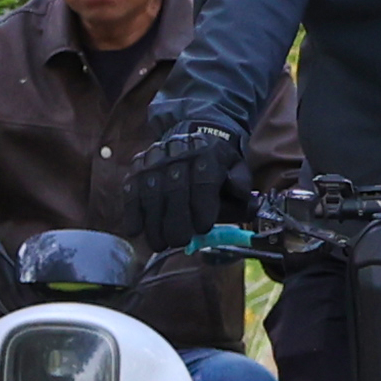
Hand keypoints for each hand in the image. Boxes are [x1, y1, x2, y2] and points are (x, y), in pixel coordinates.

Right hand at [129, 117, 249, 260]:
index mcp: (208, 152)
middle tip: (179, 242)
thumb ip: (241, 190)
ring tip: (160, 244)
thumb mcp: (236, 171)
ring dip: (154, 221)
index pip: (204, 180)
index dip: (202, 206)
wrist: (193, 137)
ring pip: (151, 190)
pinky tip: (135, 231)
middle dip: (176, 219)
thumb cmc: (217, 166)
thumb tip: (248, 207)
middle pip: (175, 187)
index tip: (202, 228)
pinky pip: (132, 188)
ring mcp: (156, 157)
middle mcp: (180, 150)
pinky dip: (132, 211)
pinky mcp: (138, 165)